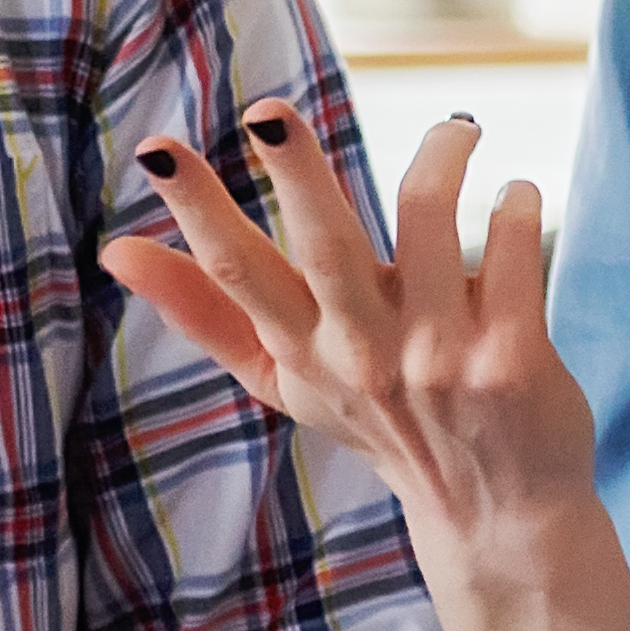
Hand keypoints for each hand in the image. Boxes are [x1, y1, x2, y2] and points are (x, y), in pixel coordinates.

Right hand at [108, 83, 629, 630]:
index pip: (235, 272)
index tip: (153, 149)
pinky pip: (512, 253)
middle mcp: (363, 358)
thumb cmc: (382, 422)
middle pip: (323, 247)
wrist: (498, 516)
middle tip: (268, 114)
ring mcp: (439, 359)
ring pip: (429, 222)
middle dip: (294, 175)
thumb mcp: (285, 379)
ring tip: (456, 129)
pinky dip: (516, 207)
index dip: (193, 208)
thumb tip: (113, 250)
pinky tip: (514, 196)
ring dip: (441, 157)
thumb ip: (205, 312)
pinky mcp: (512, 359)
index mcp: (301, 353)